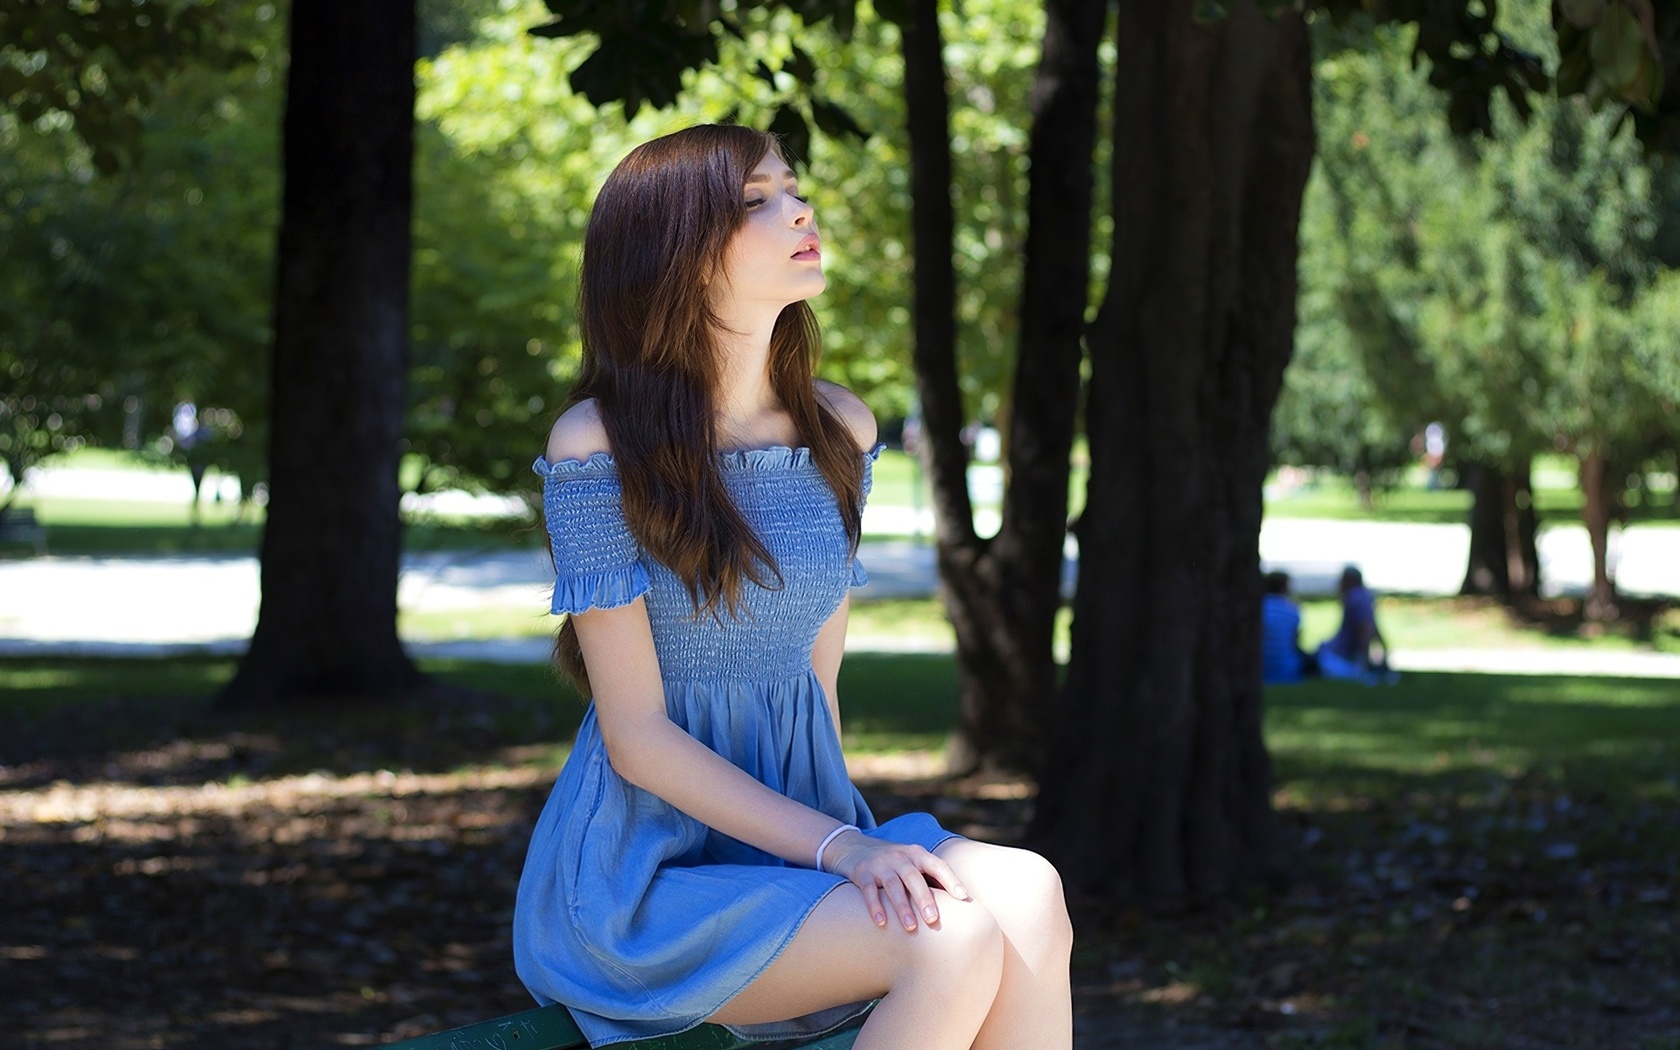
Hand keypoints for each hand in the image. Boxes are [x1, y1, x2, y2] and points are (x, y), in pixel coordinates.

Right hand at [822, 831, 970, 931]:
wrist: (853, 846)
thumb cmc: (893, 862)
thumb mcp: (912, 863)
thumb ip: (931, 878)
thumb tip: (960, 902)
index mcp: (917, 854)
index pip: (937, 865)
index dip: (951, 880)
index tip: (963, 898)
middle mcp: (899, 856)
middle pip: (914, 877)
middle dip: (924, 899)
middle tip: (933, 920)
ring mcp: (880, 864)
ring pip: (892, 885)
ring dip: (902, 907)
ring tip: (910, 928)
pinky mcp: (862, 873)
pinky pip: (868, 890)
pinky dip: (874, 906)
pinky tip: (881, 922)